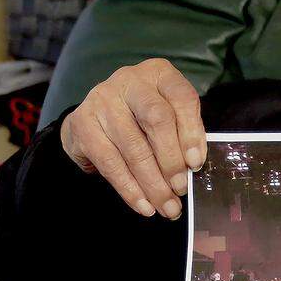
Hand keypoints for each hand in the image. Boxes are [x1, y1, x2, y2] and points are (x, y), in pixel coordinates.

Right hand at [60, 58, 205, 218]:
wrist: (94, 120)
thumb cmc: (141, 120)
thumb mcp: (167, 116)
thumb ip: (182, 134)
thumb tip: (193, 168)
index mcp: (159, 73)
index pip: (181, 97)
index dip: (191, 132)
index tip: (196, 163)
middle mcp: (130, 80)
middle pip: (156, 119)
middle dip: (171, 160)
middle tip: (180, 189)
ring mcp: (103, 100)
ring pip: (133, 146)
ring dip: (152, 183)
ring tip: (166, 207)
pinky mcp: (83, 124)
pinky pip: (110, 162)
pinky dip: (130, 189)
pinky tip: (144, 205)